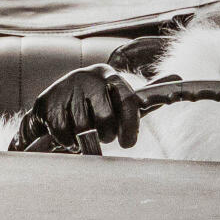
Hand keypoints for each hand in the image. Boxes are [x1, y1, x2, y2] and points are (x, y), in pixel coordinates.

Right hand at [12, 64, 140, 152]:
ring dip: (86, 140)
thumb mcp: (113, 99)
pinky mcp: (47, 103)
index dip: (130, 125)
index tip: (127, 143)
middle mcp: (87, 78)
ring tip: (84, 134)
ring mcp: (66, 88)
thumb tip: (171, 85)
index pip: (127, 100)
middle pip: (106, 118)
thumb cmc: (92, 103)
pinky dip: (68, 141)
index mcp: (108, 75)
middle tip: (103, 136)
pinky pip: (64, 133)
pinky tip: (69, 135)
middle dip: (107, 134)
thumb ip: (134, 105)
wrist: (54, 99)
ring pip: (84, 128)